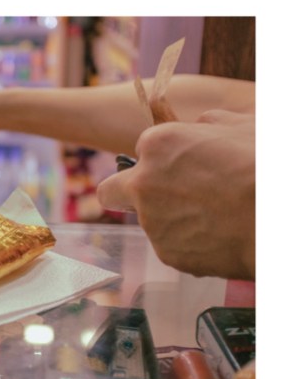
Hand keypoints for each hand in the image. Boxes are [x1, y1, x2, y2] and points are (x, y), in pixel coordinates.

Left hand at [97, 110, 254, 278]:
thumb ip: (208, 124)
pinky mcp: (167, 254)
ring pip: (149, 221)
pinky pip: (172, 246)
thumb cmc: (264, 165)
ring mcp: (152, 222)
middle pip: (111, 191)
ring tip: (215, 217)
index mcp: (158, 145)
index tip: (180, 165)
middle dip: (129, 193)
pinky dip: (190, 244)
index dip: (162, 158)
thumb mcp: (240, 127)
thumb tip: (199, 127)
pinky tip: (220, 237)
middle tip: (161, 196)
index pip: (142, 149)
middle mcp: (143, 183)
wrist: (275, 218)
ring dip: (170, 219)